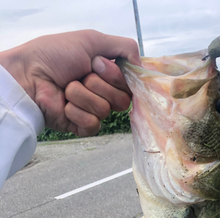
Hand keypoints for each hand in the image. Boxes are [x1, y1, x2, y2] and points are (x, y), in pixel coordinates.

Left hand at [0, 30, 140, 136]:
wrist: (28, 74)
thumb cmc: (54, 55)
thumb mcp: (92, 40)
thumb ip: (124, 47)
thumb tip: (142, 65)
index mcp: (108, 75)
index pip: (130, 84)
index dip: (115, 75)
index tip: (97, 64)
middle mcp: (103, 93)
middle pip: (123, 100)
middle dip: (99, 84)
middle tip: (81, 74)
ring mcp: (93, 111)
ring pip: (106, 110)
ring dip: (83, 95)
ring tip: (67, 88)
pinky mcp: (83, 127)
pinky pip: (93, 123)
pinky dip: (76, 111)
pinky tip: (64, 104)